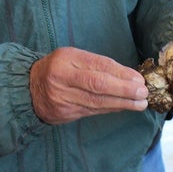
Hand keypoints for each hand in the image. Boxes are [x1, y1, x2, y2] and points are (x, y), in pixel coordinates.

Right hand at [29, 47, 148, 124]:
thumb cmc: (58, 69)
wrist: (29, 89)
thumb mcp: (73, 57)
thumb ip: (97, 64)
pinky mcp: (64, 113)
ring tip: (140, 103)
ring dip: (122, 103)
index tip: (138, 79)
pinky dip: (111, 109)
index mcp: (65, 60)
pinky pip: (92, 111)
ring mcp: (62, 98)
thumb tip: (129, 76)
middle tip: (143, 93)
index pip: (98, 66)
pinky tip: (125, 107)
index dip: (121, 73)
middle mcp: (62, 79)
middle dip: (124, 90)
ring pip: (97, 102)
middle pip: (97, 85)